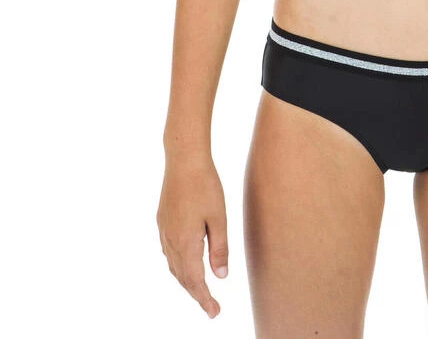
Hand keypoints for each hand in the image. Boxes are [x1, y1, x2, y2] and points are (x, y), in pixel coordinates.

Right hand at [157, 154, 228, 317]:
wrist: (183, 160)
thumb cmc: (206, 185)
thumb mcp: (219, 218)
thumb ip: (220, 248)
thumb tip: (221, 277)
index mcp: (186, 242)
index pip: (195, 280)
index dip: (204, 298)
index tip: (215, 313)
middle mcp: (170, 240)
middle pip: (182, 277)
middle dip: (196, 293)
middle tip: (211, 307)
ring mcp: (163, 230)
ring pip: (173, 265)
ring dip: (186, 280)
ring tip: (201, 289)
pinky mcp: (162, 220)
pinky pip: (169, 251)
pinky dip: (178, 264)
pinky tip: (186, 263)